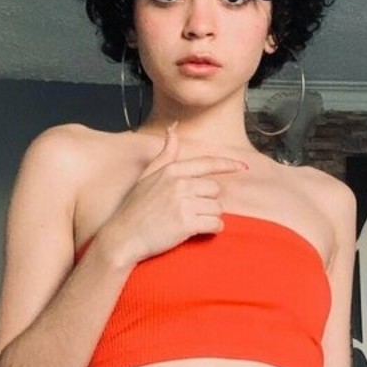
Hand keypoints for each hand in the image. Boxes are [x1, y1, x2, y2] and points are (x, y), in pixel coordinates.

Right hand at [101, 123, 248, 264]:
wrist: (122, 238)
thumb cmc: (134, 209)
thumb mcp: (147, 176)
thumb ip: (165, 154)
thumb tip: (173, 129)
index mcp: (172, 170)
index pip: (207, 163)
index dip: (228, 164)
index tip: (244, 167)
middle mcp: (179, 184)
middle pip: (215, 189)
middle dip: (208, 201)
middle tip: (190, 211)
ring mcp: (183, 204)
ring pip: (217, 208)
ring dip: (210, 217)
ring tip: (191, 222)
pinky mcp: (187, 224)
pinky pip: (216, 224)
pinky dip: (212, 229)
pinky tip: (199, 231)